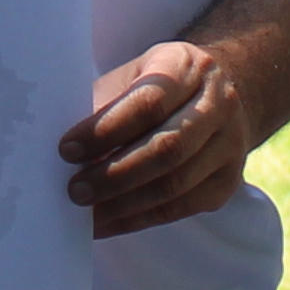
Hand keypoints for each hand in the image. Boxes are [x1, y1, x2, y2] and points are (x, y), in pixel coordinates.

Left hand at [65, 39, 254, 238]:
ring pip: (175, 184)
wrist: (215, 96)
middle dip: (114, 174)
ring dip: (124, 203)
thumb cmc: (157, 87)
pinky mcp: (227, 182)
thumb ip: (103, 105)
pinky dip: (138, 218)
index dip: (105, 130)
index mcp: (187, 66)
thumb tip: (58, 147)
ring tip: (86, 212)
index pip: (148, 102)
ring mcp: (230, 145)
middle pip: (167, 148)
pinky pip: (181, 208)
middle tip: (74, 189)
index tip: (66, 150)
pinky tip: (108, 222)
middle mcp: (218, 103)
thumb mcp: (131, 77)